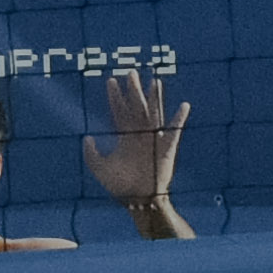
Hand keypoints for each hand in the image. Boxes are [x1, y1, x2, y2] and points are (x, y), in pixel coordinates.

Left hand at [82, 72, 188, 212]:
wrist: (138, 200)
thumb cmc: (120, 187)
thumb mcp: (100, 169)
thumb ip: (91, 154)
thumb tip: (88, 137)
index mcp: (124, 137)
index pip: (119, 111)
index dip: (115, 97)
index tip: (111, 81)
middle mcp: (138, 134)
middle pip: (136, 107)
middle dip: (133, 90)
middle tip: (130, 72)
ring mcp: (153, 139)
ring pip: (153, 113)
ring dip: (154, 98)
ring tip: (155, 81)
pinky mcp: (166, 148)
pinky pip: (174, 131)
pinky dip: (179, 119)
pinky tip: (184, 106)